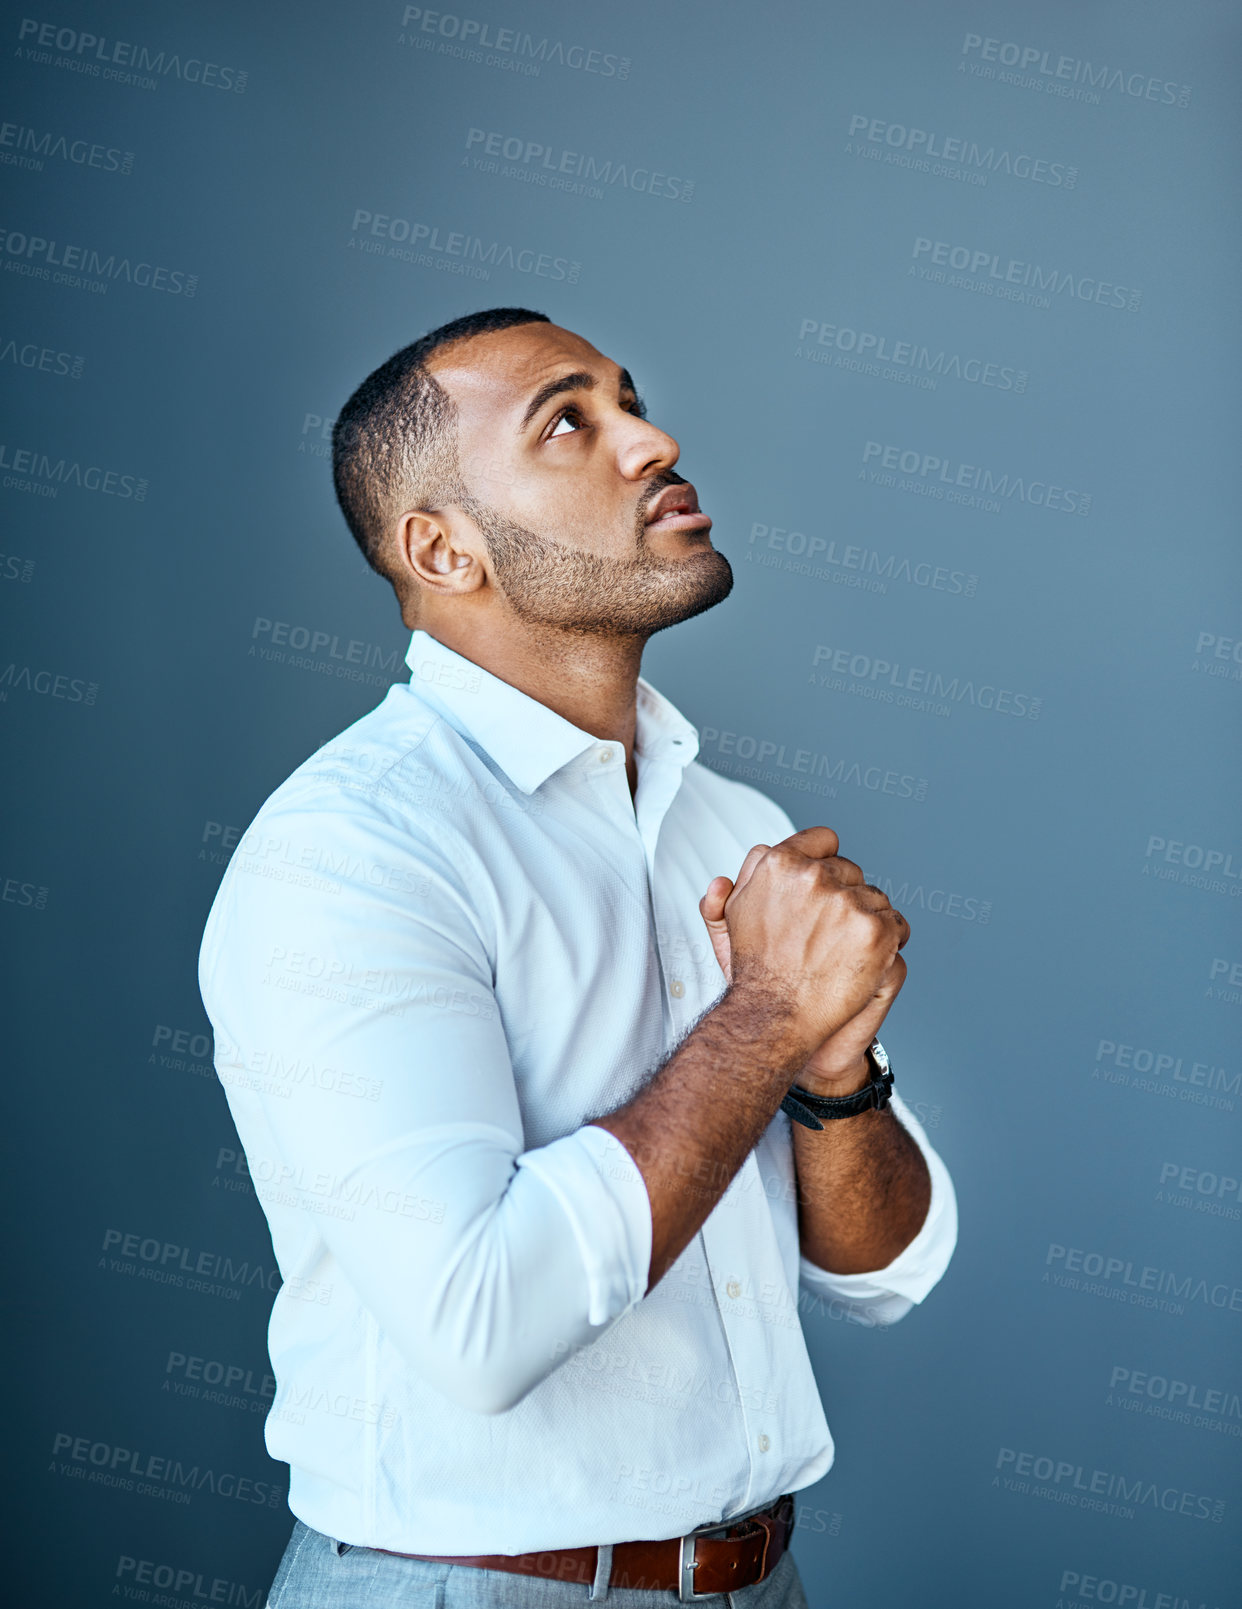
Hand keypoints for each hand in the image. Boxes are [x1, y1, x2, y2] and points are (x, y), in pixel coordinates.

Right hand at [698, 827, 908, 1056]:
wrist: (776, 1017)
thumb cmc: (756, 973)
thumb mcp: (731, 922)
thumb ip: (738, 889)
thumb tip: (734, 873)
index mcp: (779, 864)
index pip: (823, 839)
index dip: (827, 861)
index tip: (828, 883)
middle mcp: (813, 876)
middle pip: (851, 871)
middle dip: (845, 896)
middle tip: (831, 930)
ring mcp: (846, 901)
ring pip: (875, 897)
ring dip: (868, 918)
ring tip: (847, 949)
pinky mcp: (873, 929)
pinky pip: (897, 923)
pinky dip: (891, 940)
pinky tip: (871, 958)